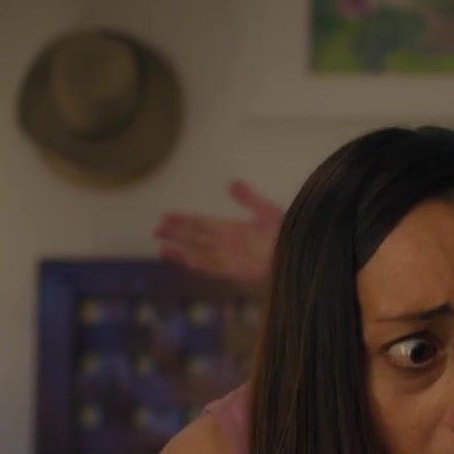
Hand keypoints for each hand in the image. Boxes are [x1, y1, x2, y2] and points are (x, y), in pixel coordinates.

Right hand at [154, 179, 283, 286]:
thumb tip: (232, 182)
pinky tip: (186, 260)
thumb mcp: (266, 210)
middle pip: (196, 238)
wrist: (298, 250)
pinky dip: (201, 264)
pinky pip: (215, 268)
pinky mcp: (239, 271)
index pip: (202, 223)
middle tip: (155, 229)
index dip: (184, 220)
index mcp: (232, 230)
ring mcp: (231, 259)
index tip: (166, 215)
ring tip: (161, 247)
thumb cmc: (286, 232)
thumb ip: (248, 198)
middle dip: (176, 234)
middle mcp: (227, 245)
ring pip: (199, 253)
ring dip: (181, 251)